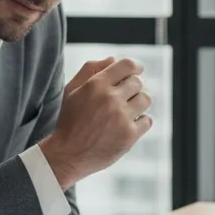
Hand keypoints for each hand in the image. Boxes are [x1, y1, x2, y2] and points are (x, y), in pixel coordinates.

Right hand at [40, 57, 152, 187]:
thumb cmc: (69, 121)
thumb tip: (113, 59)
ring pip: (145, 99)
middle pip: (138, 82)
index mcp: (96, 84)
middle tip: (124, 96)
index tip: (138, 70)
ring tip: (126, 111)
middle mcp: (111, 98)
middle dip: (133, 87)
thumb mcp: (72, 91)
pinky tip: (127, 125)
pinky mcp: (129, 135)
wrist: (67, 155)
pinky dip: (140, 122)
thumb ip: (90, 70)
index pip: (127, 65)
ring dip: (138, 103)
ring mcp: (122, 117)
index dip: (136, 66)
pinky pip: (147, 120)